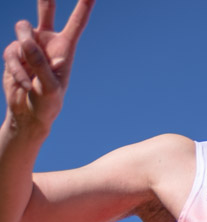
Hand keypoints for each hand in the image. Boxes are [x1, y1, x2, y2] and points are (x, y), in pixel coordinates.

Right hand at [3, 1, 94, 134]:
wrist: (28, 114)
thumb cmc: (47, 103)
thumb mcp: (49, 87)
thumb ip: (39, 63)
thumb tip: (25, 40)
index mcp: (65, 48)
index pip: (76, 23)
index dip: (84, 6)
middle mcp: (47, 41)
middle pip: (46, 9)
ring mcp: (29, 45)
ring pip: (21, 29)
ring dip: (24, 50)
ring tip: (30, 74)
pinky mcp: (14, 52)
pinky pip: (11, 51)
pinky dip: (15, 68)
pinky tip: (24, 83)